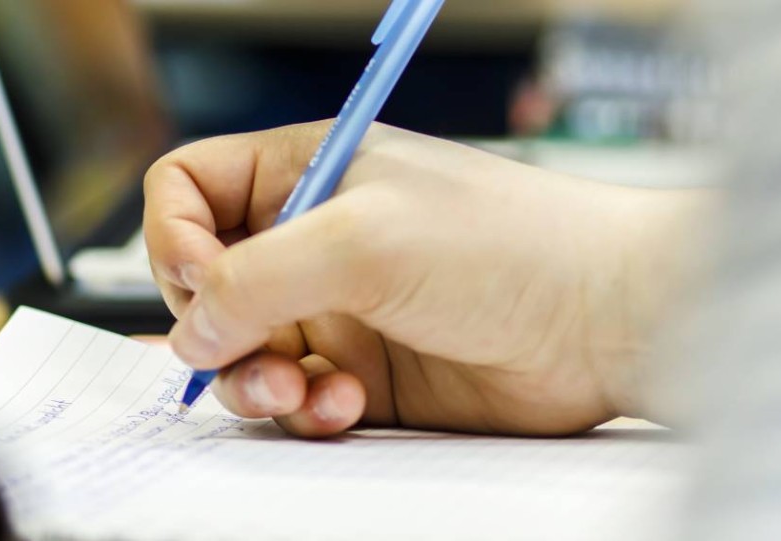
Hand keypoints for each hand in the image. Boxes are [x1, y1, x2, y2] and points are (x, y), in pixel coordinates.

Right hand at [144, 121, 700, 437]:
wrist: (605, 320)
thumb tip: (190, 333)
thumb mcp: (359, 238)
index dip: (175, 239)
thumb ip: (255, 280)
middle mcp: (314, 239)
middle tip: (249, 350)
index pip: (188, 191)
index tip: (205, 281)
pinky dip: (306, 412)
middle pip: (203, 288)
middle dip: (215, 328)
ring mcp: (337, 310)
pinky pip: (295, 403)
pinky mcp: (365, 376)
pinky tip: (345, 404)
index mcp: (304, 173)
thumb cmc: (509, 246)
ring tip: (301, 390)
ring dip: (256, 382)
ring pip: (241, 355)